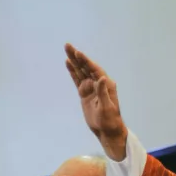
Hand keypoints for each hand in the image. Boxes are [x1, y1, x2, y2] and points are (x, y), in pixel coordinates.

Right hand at [65, 44, 127, 160]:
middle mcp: (99, 82)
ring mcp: (91, 87)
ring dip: (74, 61)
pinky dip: (73, 72)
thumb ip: (103, 92)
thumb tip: (101, 78)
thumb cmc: (110, 120)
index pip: (94, 69)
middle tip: (67, 45)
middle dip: (77, 56)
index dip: (86, 61)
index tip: (78, 53)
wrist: (107, 130)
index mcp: (106, 84)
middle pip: (86, 66)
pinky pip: (77, 80)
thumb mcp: (107, 107)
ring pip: (81, 71)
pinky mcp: (85, 93)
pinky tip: (68, 64)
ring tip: (66, 50)